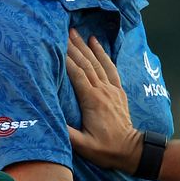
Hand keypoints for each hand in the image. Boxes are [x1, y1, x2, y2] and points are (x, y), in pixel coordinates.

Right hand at [66, 30, 141, 171]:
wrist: (131, 150)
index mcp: (92, 101)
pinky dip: (103, 54)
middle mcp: (103, 90)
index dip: (67, 59)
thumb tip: (48, 119)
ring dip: (86, 46)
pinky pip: (110, 68)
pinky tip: (96, 43)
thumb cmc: (105, 149)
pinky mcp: (118, 91)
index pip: (77, 74)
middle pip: (86, 64)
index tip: (56, 45)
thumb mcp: (83, 146)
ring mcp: (112, 89)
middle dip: (74, 46)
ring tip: (77, 32)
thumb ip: (67, 133)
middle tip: (64, 30)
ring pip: (97, 63)